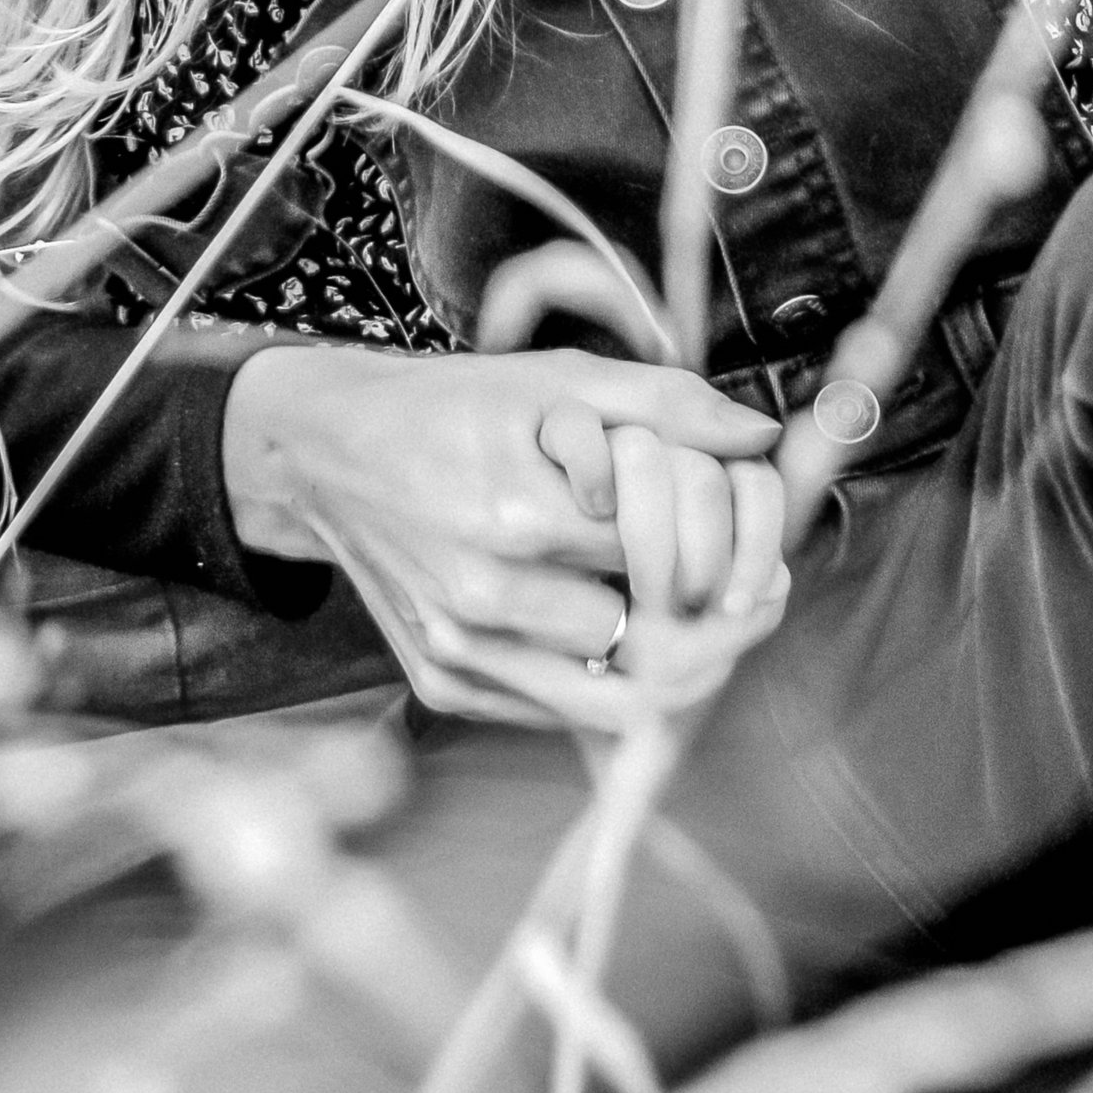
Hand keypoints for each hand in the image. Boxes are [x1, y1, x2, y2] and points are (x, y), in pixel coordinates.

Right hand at [221, 341, 778, 729]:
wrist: (329, 451)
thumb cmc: (453, 409)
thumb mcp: (557, 380)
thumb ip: (665, 402)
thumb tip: (763, 434)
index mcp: (517, 513)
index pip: (660, 558)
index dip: (702, 542)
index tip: (718, 530)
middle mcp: (483, 595)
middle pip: (642, 638)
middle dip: (682, 611)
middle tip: (703, 584)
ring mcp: (457, 649)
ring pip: (604, 698)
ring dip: (643, 660)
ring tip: (653, 609)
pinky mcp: (439, 683)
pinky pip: (546, 712)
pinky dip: (582, 679)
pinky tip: (586, 627)